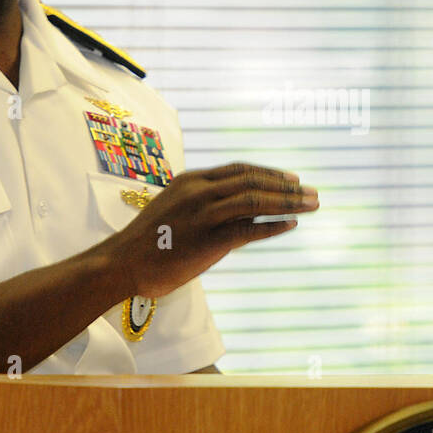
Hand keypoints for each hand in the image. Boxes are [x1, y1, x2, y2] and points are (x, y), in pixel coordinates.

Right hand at [109, 162, 317, 297]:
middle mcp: (199, 192)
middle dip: (287, 186)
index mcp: (192, 181)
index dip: (270, 173)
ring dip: (288, 202)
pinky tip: (291, 225)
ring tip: (311, 205)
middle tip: (312, 192)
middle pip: (253, 181)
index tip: (292, 179)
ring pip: (255, 201)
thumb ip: (203, 203)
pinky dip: (272, 226)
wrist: (121, 263)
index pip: (240, 169)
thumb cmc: (148, 241)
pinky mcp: (206, 241)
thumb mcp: (174, 208)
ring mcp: (203, 215)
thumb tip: (236, 210)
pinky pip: (247, 230)